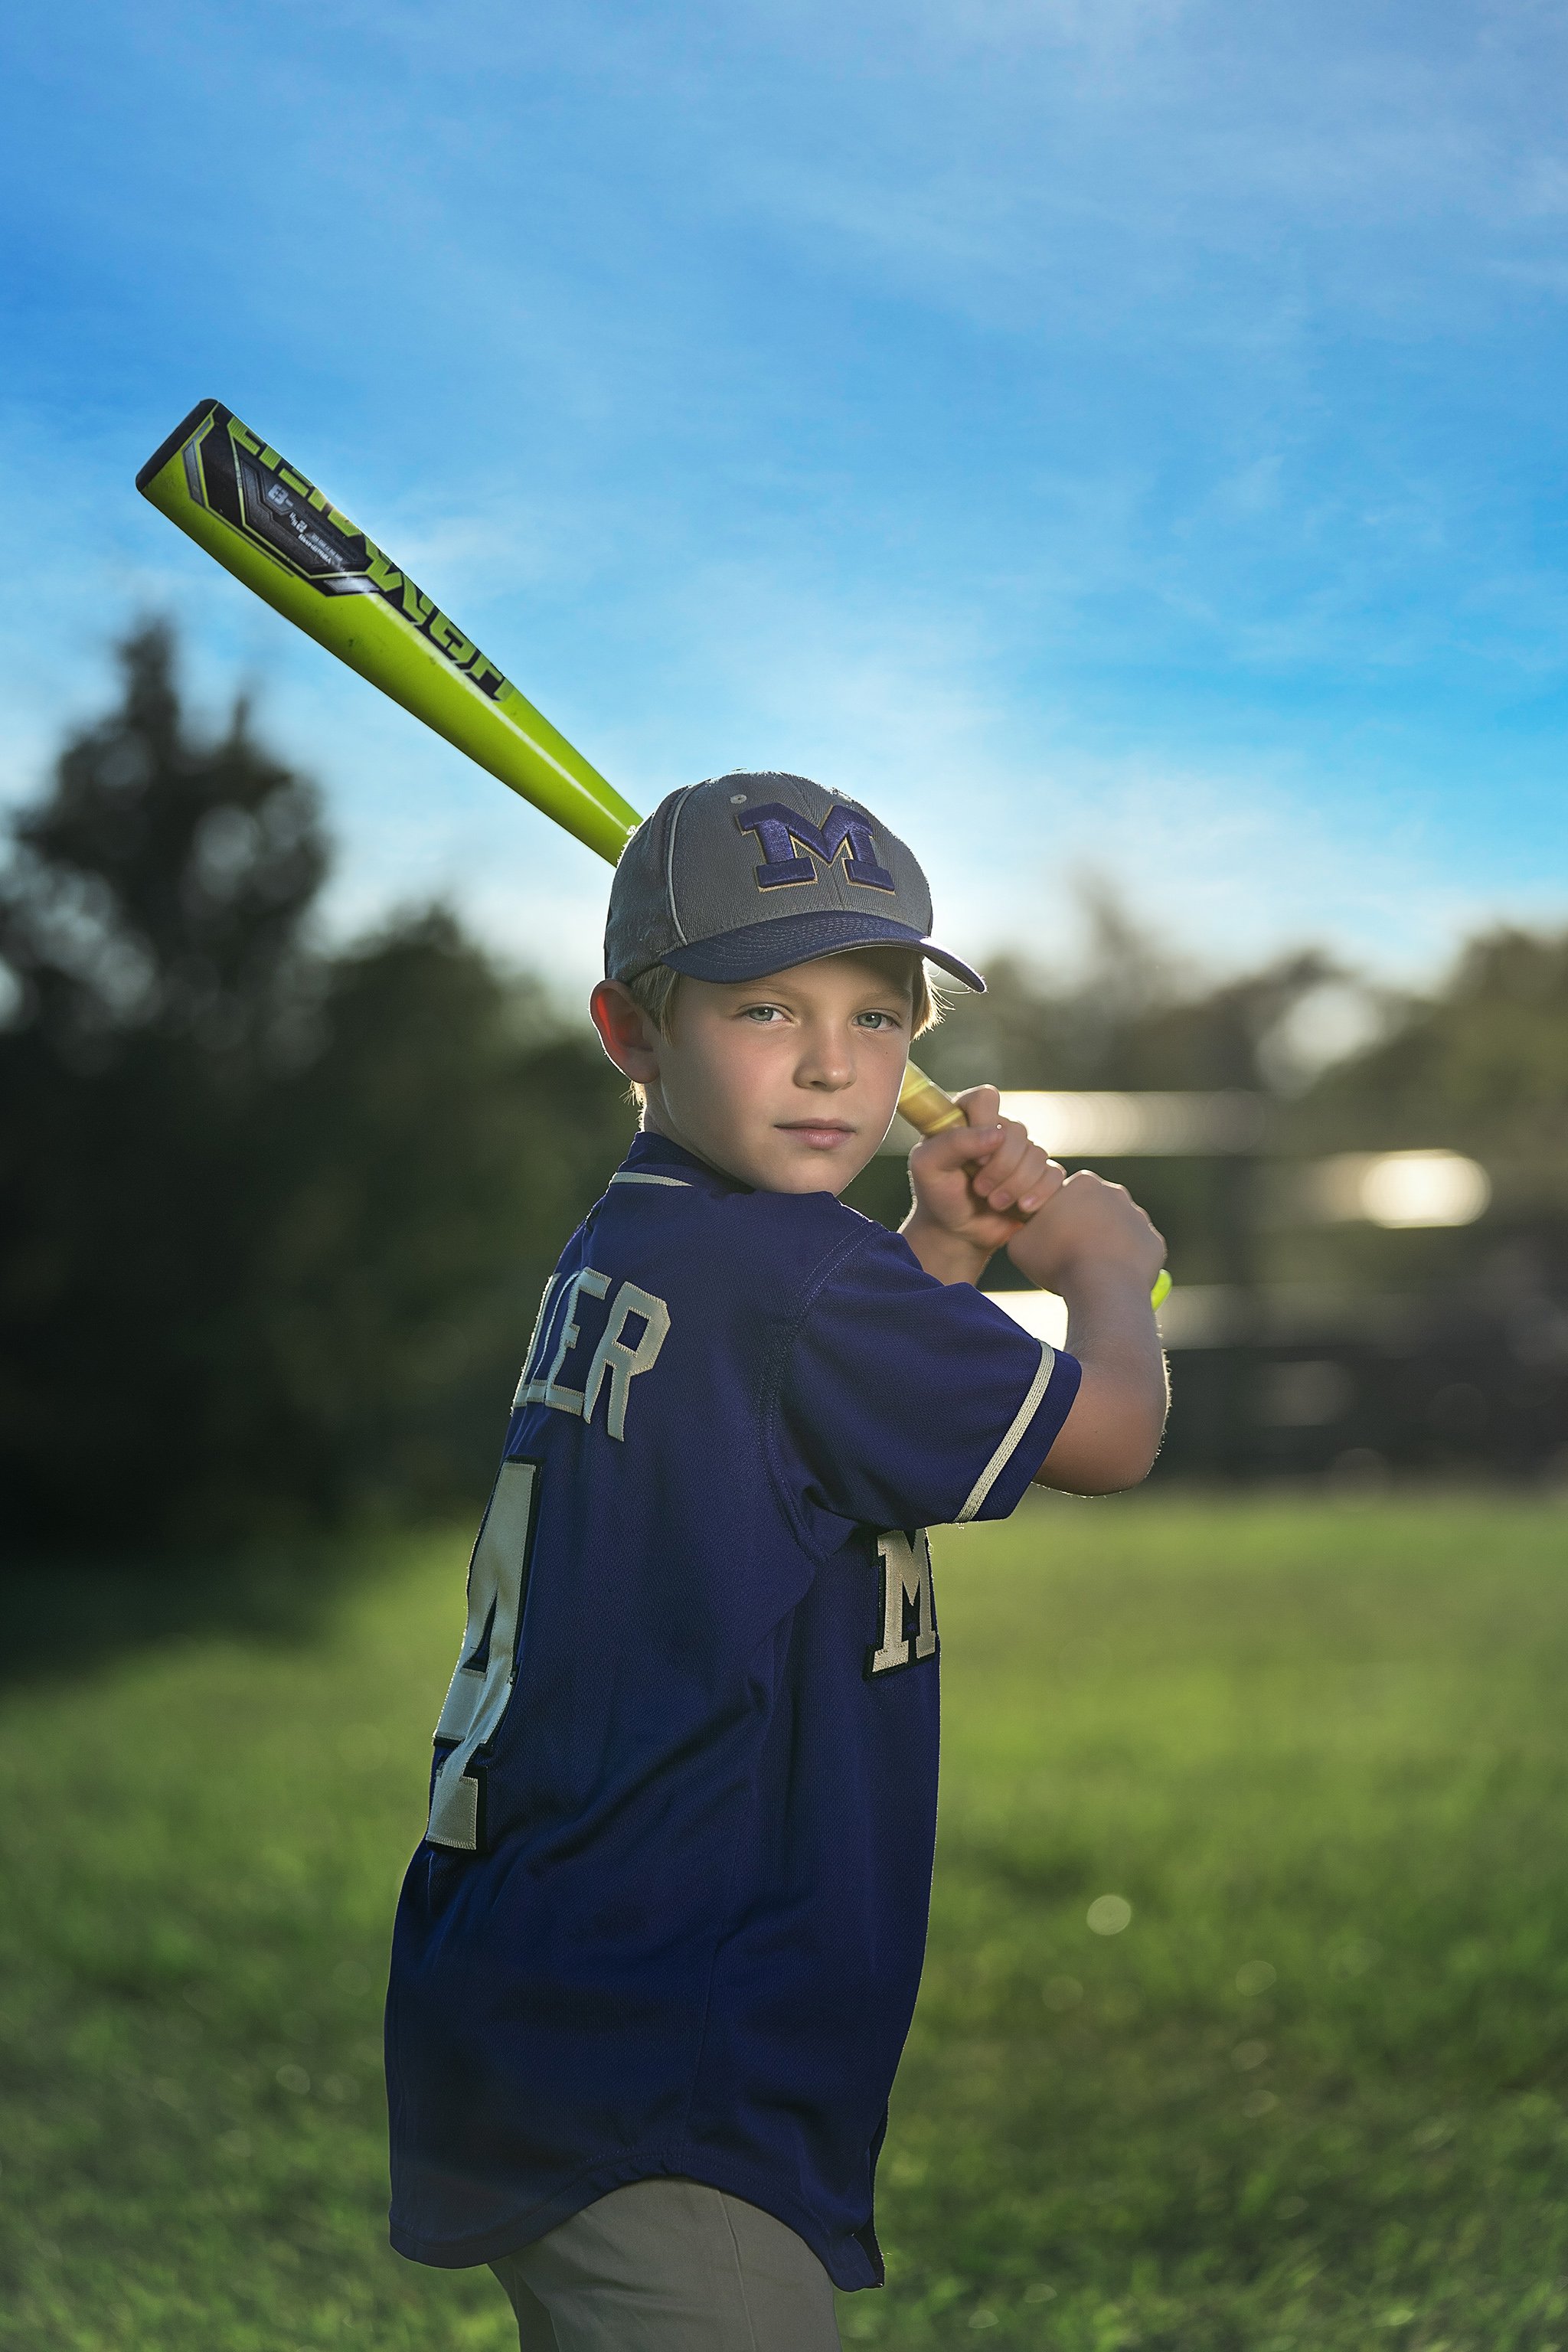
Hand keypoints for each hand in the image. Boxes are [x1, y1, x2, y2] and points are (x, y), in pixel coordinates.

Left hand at [901, 1085, 1065, 1283]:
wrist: (958, 1232)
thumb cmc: (938, 1195)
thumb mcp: (928, 1167)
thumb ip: (954, 1143)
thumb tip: (997, 1134)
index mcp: (967, 1116)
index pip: (986, 1097)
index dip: (984, 1125)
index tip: (974, 1158)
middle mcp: (997, 1127)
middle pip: (1016, 1130)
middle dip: (999, 1167)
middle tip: (980, 1189)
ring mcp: (1022, 1151)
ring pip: (1037, 1154)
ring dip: (1015, 1184)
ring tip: (994, 1203)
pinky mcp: (1040, 1174)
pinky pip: (1053, 1174)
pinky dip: (1039, 1193)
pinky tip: (1022, 1207)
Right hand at [1006, 1168, 1165, 1298]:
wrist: (1104, 1288)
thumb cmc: (1058, 1261)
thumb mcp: (1019, 1242)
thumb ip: (1023, 1228)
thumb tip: (1027, 1230)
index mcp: (1082, 1183)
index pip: (1065, 1196)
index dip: (1054, 1218)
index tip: (1049, 1239)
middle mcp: (1115, 1193)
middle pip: (1094, 1209)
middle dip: (1083, 1226)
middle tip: (1068, 1254)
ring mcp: (1139, 1218)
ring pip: (1117, 1229)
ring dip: (1105, 1243)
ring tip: (1091, 1269)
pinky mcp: (1154, 1243)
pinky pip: (1136, 1251)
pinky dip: (1125, 1262)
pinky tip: (1111, 1277)